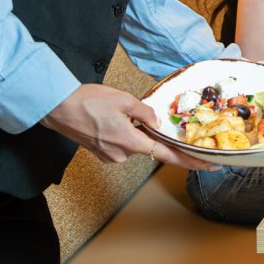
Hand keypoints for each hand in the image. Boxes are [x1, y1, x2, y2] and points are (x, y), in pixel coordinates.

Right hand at [40, 84, 215, 170]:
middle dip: (151, 134)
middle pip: (149, 146)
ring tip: (116, 112)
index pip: (167, 155)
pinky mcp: (101, 153)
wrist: (56, 107)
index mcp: (130, 141)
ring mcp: (110, 156)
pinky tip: (111, 120)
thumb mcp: (124, 99)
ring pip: (134, 144)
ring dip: (135, 131)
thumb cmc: (88, 101)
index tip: (207, 164)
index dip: (189, 160)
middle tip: (140, 118)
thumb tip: (157, 123)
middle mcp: (121, 154)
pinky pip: (122, 144)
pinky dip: (123, 133)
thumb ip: (146, 113)